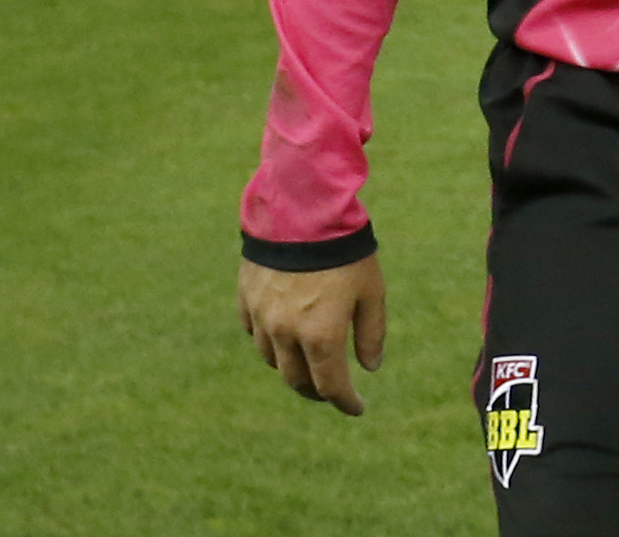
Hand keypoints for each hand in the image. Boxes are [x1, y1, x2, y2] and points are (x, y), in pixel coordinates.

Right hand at [238, 254, 385, 415]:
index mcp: (321, 336)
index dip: (345, 402)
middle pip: (296, 380)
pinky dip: (269, 340)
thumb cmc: (346, 251)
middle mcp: (286, 334)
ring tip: (308, 361)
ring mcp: (262, 317)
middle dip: (316, 391)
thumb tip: (371, 367)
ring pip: (272, 359)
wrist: (303, 209)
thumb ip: (371, 334)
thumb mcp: (372, 291)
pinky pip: (255, 332)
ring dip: (291, 367)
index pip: (330, 386)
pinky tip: (283, 333)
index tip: (357, 408)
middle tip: (332, 390)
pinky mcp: (246, 298)